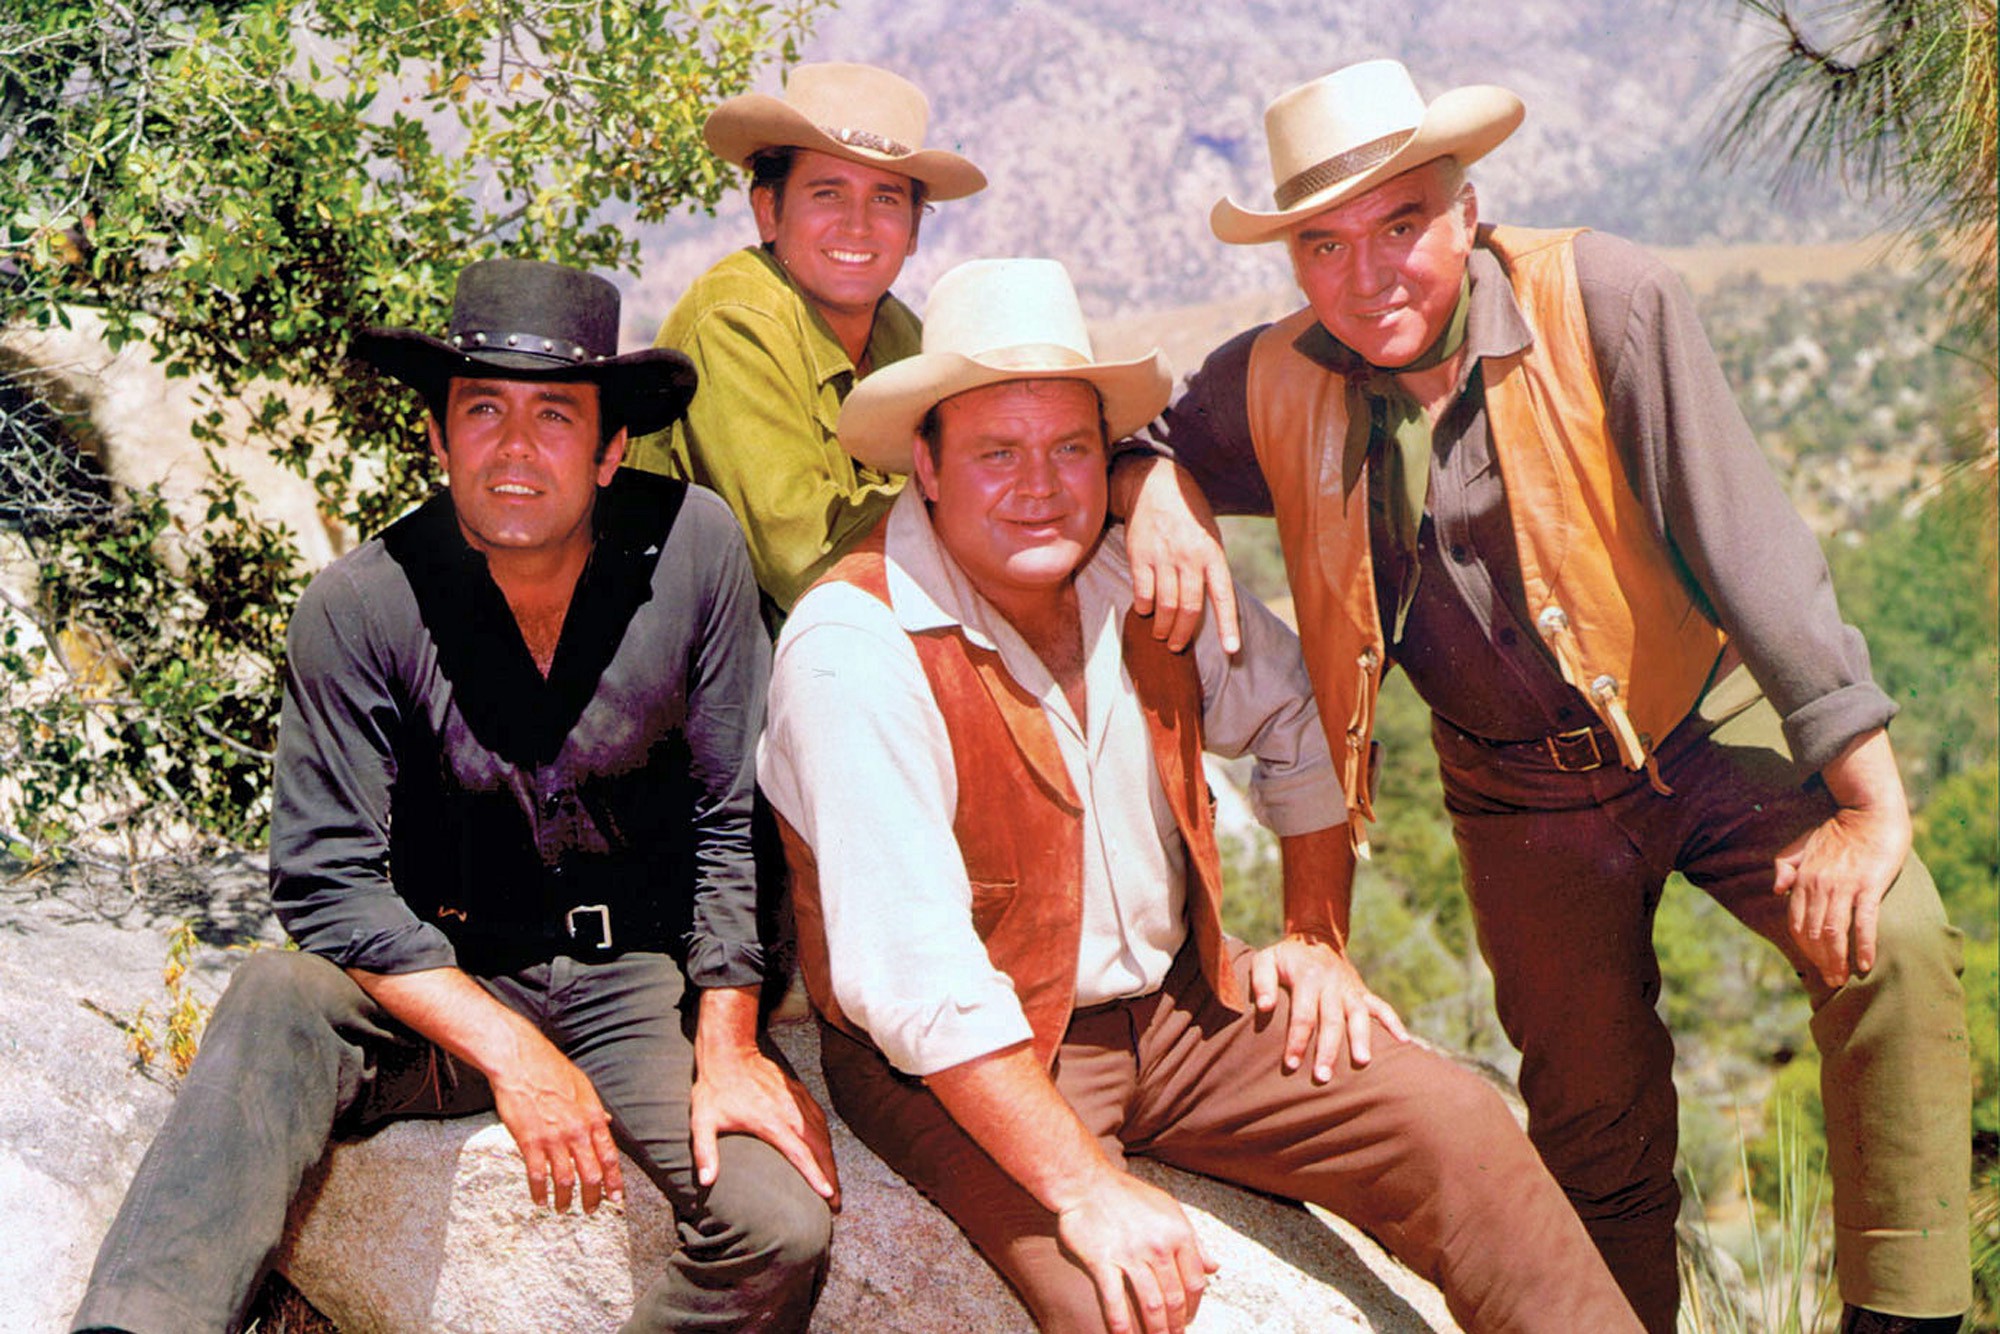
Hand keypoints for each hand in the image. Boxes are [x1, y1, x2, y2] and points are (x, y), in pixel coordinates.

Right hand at [488, 1040, 624, 1212]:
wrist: (521, 1062)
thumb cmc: (551, 1070)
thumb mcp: (582, 1086)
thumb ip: (594, 1109)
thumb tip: (605, 1124)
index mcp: (592, 1117)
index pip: (610, 1157)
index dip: (614, 1180)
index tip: (616, 1197)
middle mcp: (576, 1131)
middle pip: (591, 1174)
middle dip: (593, 1197)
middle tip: (590, 1210)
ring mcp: (553, 1138)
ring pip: (565, 1180)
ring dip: (565, 1200)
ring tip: (563, 1209)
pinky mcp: (529, 1142)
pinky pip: (537, 1175)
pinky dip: (539, 1192)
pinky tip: (539, 1200)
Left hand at [691, 1043, 841, 1207]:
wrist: (730, 1053)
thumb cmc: (715, 1090)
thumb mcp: (702, 1121)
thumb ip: (705, 1152)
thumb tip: (706, 1181)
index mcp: (771, 1124)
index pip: (801, 1155)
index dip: (816, 1176)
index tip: (828, 1195)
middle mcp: (790, 1114)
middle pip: (819, 1149)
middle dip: (831, 1176)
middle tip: (836, 1202)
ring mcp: (797, 1102)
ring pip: (823, 1135)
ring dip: (831, 1160)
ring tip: (834, 1183)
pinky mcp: (798, 1093)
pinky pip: (819, 1120)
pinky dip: (827, 1138)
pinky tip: (827, 1150)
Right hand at [1055, 1171, 1216, 1333]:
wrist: (1086, 1182)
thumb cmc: (1127, 1195)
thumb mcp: (1169, 1209)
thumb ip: (1193, 1240)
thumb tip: (1214, 1266)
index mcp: (1178, 1233)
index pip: (1195, 1281)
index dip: (1194, 1306)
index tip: (1188, 1318)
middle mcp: (1158, 1246)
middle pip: (1175, 1298)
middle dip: (1176, 1325)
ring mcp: (1130, 1255)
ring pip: (1150, 1304)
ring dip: (1155, 1330)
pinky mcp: (1103, 1261)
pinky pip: (1115, 1300)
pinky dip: (1121, 1324)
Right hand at [1117, 455, 1240, 653]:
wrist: (1156, 484)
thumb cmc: (1188, 515)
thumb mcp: (1210, 536)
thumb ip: (1211, 567)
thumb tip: (1211, 602)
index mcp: (1213, 554)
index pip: (1224, 596)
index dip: (1228, 626)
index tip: (1230, 650)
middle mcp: (1190, 557)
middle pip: (1189, 608)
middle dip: (1183, 634)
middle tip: (1177, 646)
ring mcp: (1164, 557)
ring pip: (1165, 605)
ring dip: (1162, 626)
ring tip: (1161, 634)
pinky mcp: (1140, 555)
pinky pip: (1143, 592)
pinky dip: (1144, 607)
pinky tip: (1145, 610)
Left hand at [1250, 935, 1408, 1079]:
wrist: (1316, 938)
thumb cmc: (1286, 958)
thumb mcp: (1266, 960)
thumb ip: (1261, 982)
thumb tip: (1265, 1007)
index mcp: (1308, 978)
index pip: (1303, 1014)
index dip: (1297, 1040)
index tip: (1291, 1064)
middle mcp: (1332, 984)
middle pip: (1332, 1020)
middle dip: (1328, 1050)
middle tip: (1323, 1078)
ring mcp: (1351, 989)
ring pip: (1359, 1016)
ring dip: (1361, 1039)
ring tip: (1362, 1062)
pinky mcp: (1363, 993)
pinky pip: (1382, 1007)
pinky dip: (1394, 1023)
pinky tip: (1404, 1042)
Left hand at [1774, 802, 1907, 987]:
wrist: (1868, 811)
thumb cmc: (1837, 829)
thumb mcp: (1802, 843)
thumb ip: (1786, 866)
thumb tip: (1777, 890)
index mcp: (1802, 879)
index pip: (1797, 924)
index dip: (1805, 949)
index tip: (1815, 966)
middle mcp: (1818, 886)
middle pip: (1814, 934)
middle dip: (1821, 962)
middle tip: (1832, 982)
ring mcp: (1843, 886)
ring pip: (1834, 933)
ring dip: (1838, 961)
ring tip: (1844, 979)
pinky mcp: (1868, 885)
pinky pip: (1863, 922)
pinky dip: (1863, 946)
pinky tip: (1866, 964)